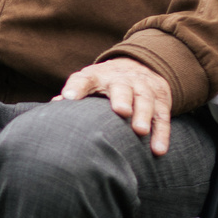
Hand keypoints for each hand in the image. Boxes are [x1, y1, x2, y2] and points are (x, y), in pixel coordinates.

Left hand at [57, 57, 173, 155]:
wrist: (139, 66)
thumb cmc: (104, 83)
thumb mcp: (88, 83)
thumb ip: (74, 94)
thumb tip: (54, 106)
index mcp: (98, 76)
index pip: (85, 79)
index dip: (77, 87)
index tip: (68, 98)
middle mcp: (122, 79)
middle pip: (122, 87)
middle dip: (122, 98)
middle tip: (121, 111)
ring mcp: (143, 87)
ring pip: (145, 99)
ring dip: (144, 115)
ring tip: (140, 131)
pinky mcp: (161, 98)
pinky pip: (162, 116)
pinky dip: (162, 133)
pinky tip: (158, 150)